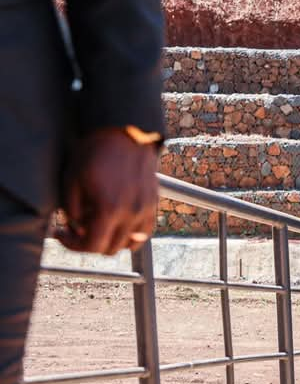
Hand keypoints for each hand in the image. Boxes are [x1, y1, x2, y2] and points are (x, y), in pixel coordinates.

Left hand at [57, 127, 159, 255]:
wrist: (127, 134)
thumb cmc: (97, 152)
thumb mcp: (72, 179)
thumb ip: (72, 210)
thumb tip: (77, 227)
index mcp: (109, 209)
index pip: (92, 246)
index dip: (72, 246)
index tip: (62, 235)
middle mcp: (131, 214)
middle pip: (110, 249)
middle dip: (90, 243)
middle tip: (77, 230)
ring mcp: (145, 211)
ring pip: (129, 244)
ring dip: (111, 240)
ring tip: (98, 225)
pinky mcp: (153, 205)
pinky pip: (143, 233)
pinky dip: (130, 235)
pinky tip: (117, 223)